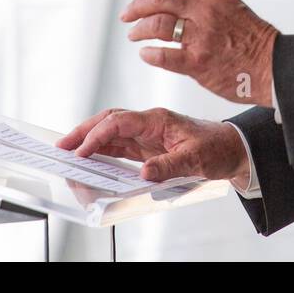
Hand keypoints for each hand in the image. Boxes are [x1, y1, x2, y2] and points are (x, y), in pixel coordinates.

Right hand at [56, 107, 250, 184]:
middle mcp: (148, 123)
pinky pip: (120, 144)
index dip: (98, 135)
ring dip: (89, 139)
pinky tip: (90, 156)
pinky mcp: (148, 145)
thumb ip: (169, 166)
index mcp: (157, 120)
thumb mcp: (195, 159)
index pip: (120, 122)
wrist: (232, 148)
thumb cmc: (216, 148)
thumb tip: (143, 172)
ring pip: (111, 131)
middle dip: (84, 131)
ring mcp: (147, 134)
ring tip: (68, 150)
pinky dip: (102, 149)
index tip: (82, 151)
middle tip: (62, 145)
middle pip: (109, 120)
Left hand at [121, 0, 278, 104]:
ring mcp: (202, 36)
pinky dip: (150, 54)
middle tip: (126, 14)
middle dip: (137, 6)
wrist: (274, 67)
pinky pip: (164, 55)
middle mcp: (206, 11)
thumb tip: (180, 6)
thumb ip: (207, 4)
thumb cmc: (255, 41)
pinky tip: (146, 55)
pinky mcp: (198, 63)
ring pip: (157, 25)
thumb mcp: (233, 9)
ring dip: (139, 30)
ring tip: (133, 36)